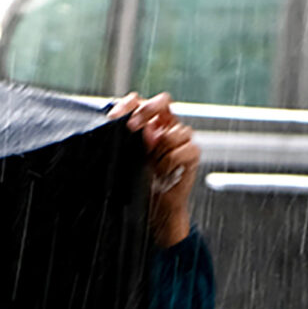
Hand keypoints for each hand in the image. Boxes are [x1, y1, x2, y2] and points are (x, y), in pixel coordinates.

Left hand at [122, 92, 200, 247]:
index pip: (140, 101)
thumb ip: (129, 139)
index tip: (115, 116)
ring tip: (151, 165)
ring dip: (157, 150)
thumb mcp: (128, 156)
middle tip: (133, 127)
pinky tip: (162, 172)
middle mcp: (166, 125)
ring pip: (172, 132)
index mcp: (148, 122)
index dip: (129, 105)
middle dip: (147, 111)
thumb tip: (132, 125)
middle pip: (163, 102)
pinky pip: (180, 151)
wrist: (155, 208)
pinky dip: (168, 163)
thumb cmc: (140, 181)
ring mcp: (181, 138)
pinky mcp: (192, 153)